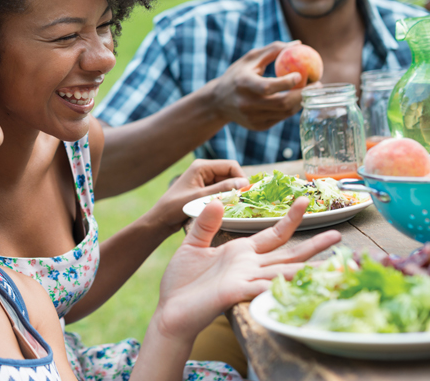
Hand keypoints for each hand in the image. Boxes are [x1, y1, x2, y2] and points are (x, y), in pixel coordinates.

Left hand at [150, 159, 248, 232]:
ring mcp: (205, 180)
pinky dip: (226, 197)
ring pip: (227, 183)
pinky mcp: (205, 189)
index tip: (245, 193)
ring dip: (232, 193)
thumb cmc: (175, 206)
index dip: (241, 178)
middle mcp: (204, 170)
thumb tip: (244, 183)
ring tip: (235, 205)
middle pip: (231, 174)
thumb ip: (222, 189)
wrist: (161, 219)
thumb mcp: (200, 197)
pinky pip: (221, 190)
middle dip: (237, 186)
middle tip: (242, 201)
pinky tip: (227, 207)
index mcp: (202, 166)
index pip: (231, 166)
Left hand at [151, 197, 340, 339]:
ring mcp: (246, 280)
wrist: (171, 309)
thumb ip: (206, 224)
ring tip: (335, 265)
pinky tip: (300, 283)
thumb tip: (219, 200)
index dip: (289, 219)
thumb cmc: (183, 281)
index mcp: (241, 253)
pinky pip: (263, 287)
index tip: (303, 200)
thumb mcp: (193, 245)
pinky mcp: (236, 292)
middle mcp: (249, 267)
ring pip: (283, 272)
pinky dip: (280, 285)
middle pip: (288, 255)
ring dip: (308, 269)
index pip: (273, 234)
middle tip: (339, 235)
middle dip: (314, 246)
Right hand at [208, 41, 304, 130]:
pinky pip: (281, 118)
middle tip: (317, 85)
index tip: (301, 75)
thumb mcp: (250, 59)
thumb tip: (298, 44)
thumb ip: (273, 50)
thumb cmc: (237, 75)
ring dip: (300, 101)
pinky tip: (293, 100)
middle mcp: (246, 104)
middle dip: (303, 94)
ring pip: (285, 112)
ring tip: (307, 91)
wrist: (217, 102)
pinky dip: (291, 109)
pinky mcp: (257, 126)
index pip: (268, 87)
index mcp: (243, 84)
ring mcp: (252, 117)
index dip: (287, 83)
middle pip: (282, 103)